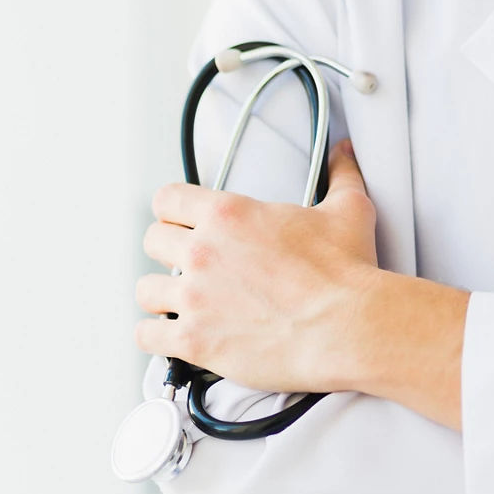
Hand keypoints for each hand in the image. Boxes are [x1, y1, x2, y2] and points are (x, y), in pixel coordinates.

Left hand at [134, 140, 382, 394]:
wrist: (348, 328)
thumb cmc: (346, 275)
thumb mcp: (347, 210)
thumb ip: (340, 175)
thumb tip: (343, 153)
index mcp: (228, 214)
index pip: (167, 199)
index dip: (173, 210)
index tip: (181, 221)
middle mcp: (203, 252)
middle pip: (153, 241)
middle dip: (168, 252)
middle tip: (187, 265)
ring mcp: (194, 298)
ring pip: (145, 290)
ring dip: (159, 296)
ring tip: (177, 303)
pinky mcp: (194, 340)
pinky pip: (147, 336)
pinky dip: (154, 337)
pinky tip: (169, 336)